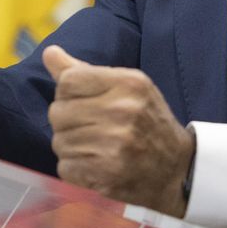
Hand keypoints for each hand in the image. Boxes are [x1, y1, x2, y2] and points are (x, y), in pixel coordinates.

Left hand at [43, 45, 193, 216]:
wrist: (176, 168)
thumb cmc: (147, 121)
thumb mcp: (126, 86)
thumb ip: (85, 71)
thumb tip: (50, 53)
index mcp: (128, 83)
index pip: (68, 81)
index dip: (67, 93)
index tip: (83, 102)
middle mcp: (122, 111)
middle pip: (58, 112)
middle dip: (67, 121)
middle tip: (89, 127)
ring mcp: (115, 145)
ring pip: (59, 141)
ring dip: (70, 146)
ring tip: (93, 147)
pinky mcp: (107, 174)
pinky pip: (65, 167)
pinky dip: (75, 168)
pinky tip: (94, 164)